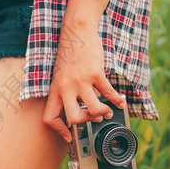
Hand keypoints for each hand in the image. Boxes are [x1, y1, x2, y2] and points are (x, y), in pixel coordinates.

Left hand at [43, 21, 125, 142]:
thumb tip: (77, 107)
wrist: (76, 32)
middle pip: (73, 118)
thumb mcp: (60, 75)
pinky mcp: (95, 73)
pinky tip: (120, 101)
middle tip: (92, 119)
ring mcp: (80, 81)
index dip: (59, 130)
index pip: (50, 117)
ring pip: (93, 110)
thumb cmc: (69, 53)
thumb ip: (65, 91)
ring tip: (108, 111)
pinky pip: (108, 93)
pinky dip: (117, 100)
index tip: (69, 136)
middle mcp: (65, 87)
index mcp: (55, 89)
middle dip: (86, 123)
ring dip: (104, 113)